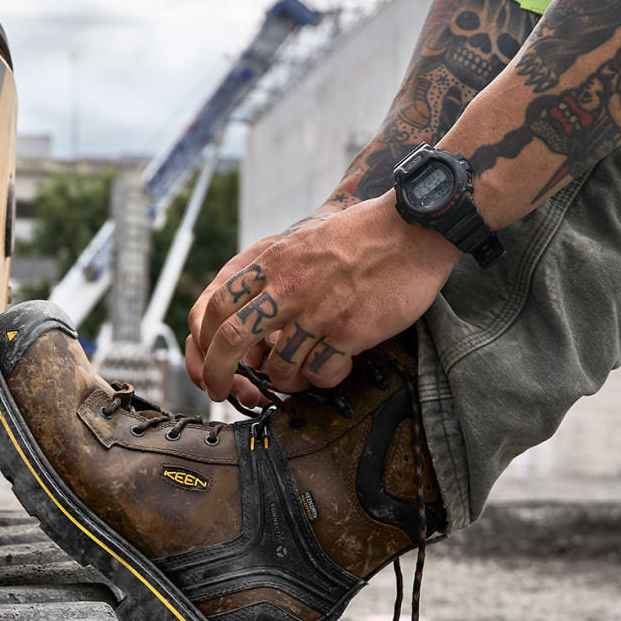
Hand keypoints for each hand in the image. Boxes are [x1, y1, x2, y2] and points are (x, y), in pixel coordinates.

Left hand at [190, 192, 461, 401]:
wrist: (413, 229)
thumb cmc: (362, 236)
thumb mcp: (304, 240)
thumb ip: (275, 271)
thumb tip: (252, 308)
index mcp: (274, 263)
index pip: (218, 305)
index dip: (206, 339)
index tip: (208, 357)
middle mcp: (289, 287)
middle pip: (232, 340)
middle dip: (218, 373)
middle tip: (221, 390)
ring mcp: (318, 311)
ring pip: (280, 367)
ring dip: (286, 380)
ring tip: (302, 373)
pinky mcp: (349, 331)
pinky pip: (322, 373)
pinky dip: (324, 378)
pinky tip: (336, 365)